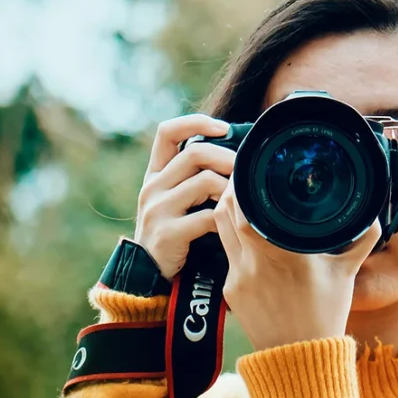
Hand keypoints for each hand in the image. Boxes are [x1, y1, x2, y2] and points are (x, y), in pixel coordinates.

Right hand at [133, 114, 233, 282]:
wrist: (150, 275)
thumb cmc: (175, 235)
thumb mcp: (177, 202)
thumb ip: (195, 180)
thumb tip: (236, 157)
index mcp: (155, 174)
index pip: (167, 132)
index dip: (196, 122)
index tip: (225, 128)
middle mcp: (153, 187)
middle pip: (195, 153)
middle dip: (228, 158)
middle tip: (248, 171)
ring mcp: (158, 209)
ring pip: (205, 181)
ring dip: (231, 190)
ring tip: (242, 201)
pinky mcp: (168, 233)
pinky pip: (207, 217)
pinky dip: (226, 219)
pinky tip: (232, 225)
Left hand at [213, 179, 382, 352]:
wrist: (299, 358)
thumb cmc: (325, 316)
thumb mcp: (346, 274)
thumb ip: (361, 240)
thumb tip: (374, 214)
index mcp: (287, 254)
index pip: (248, 210)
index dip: (242, 185)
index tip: (251, 170)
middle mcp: (256, 264)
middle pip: (225, 212)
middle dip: (231, 190)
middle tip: (243, 177)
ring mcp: (238, 277)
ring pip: (219, 229)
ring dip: (225, 210)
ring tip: (238, 197)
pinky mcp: (229, 290)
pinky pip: (226, 252)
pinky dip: (231, 237)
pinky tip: (242, 231)